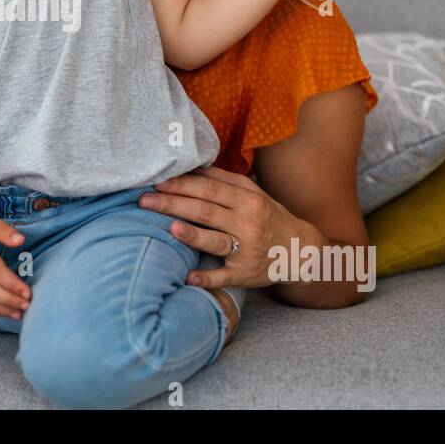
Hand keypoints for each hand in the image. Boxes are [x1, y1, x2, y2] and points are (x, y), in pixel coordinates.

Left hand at [138, 165, 297, 289]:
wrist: (300, 251)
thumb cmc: (268, 217)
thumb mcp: (253, 193)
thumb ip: (223, 179)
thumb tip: (191, 165)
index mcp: (248, 200)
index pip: (209, 189)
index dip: (182, 184)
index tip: (156, 180)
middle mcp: (248, 223)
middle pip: (206, 211)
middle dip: (173, 204)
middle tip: (144, 200)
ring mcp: (247, 250)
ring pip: (215, 241)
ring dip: (192, 235)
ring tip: (169, 228)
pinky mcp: (245, 274)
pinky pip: (224, 277)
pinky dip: (206, 278)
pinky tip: (188, 278)